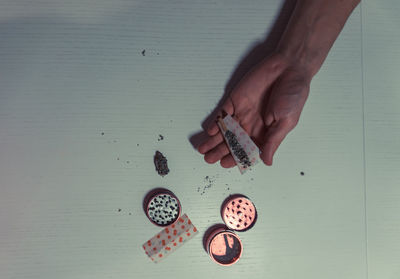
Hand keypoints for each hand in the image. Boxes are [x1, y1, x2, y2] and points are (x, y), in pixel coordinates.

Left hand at [198, 52, 310, 166]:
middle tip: (208, 159)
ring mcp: (242, 112)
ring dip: (214, 140)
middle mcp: (251, 124)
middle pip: (232, 142)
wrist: (289, 67)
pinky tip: (209, 131)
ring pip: (225, 130)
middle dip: (220, 151)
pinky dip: (216, 122)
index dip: (236, 157)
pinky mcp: (235, 99)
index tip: (225, 164)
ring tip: (202, 149)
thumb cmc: (294, 94)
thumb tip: (267, 162)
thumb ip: (273, 141)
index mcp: (265, 132)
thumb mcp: (286, 122)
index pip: (247, 149)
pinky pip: (223, 113)